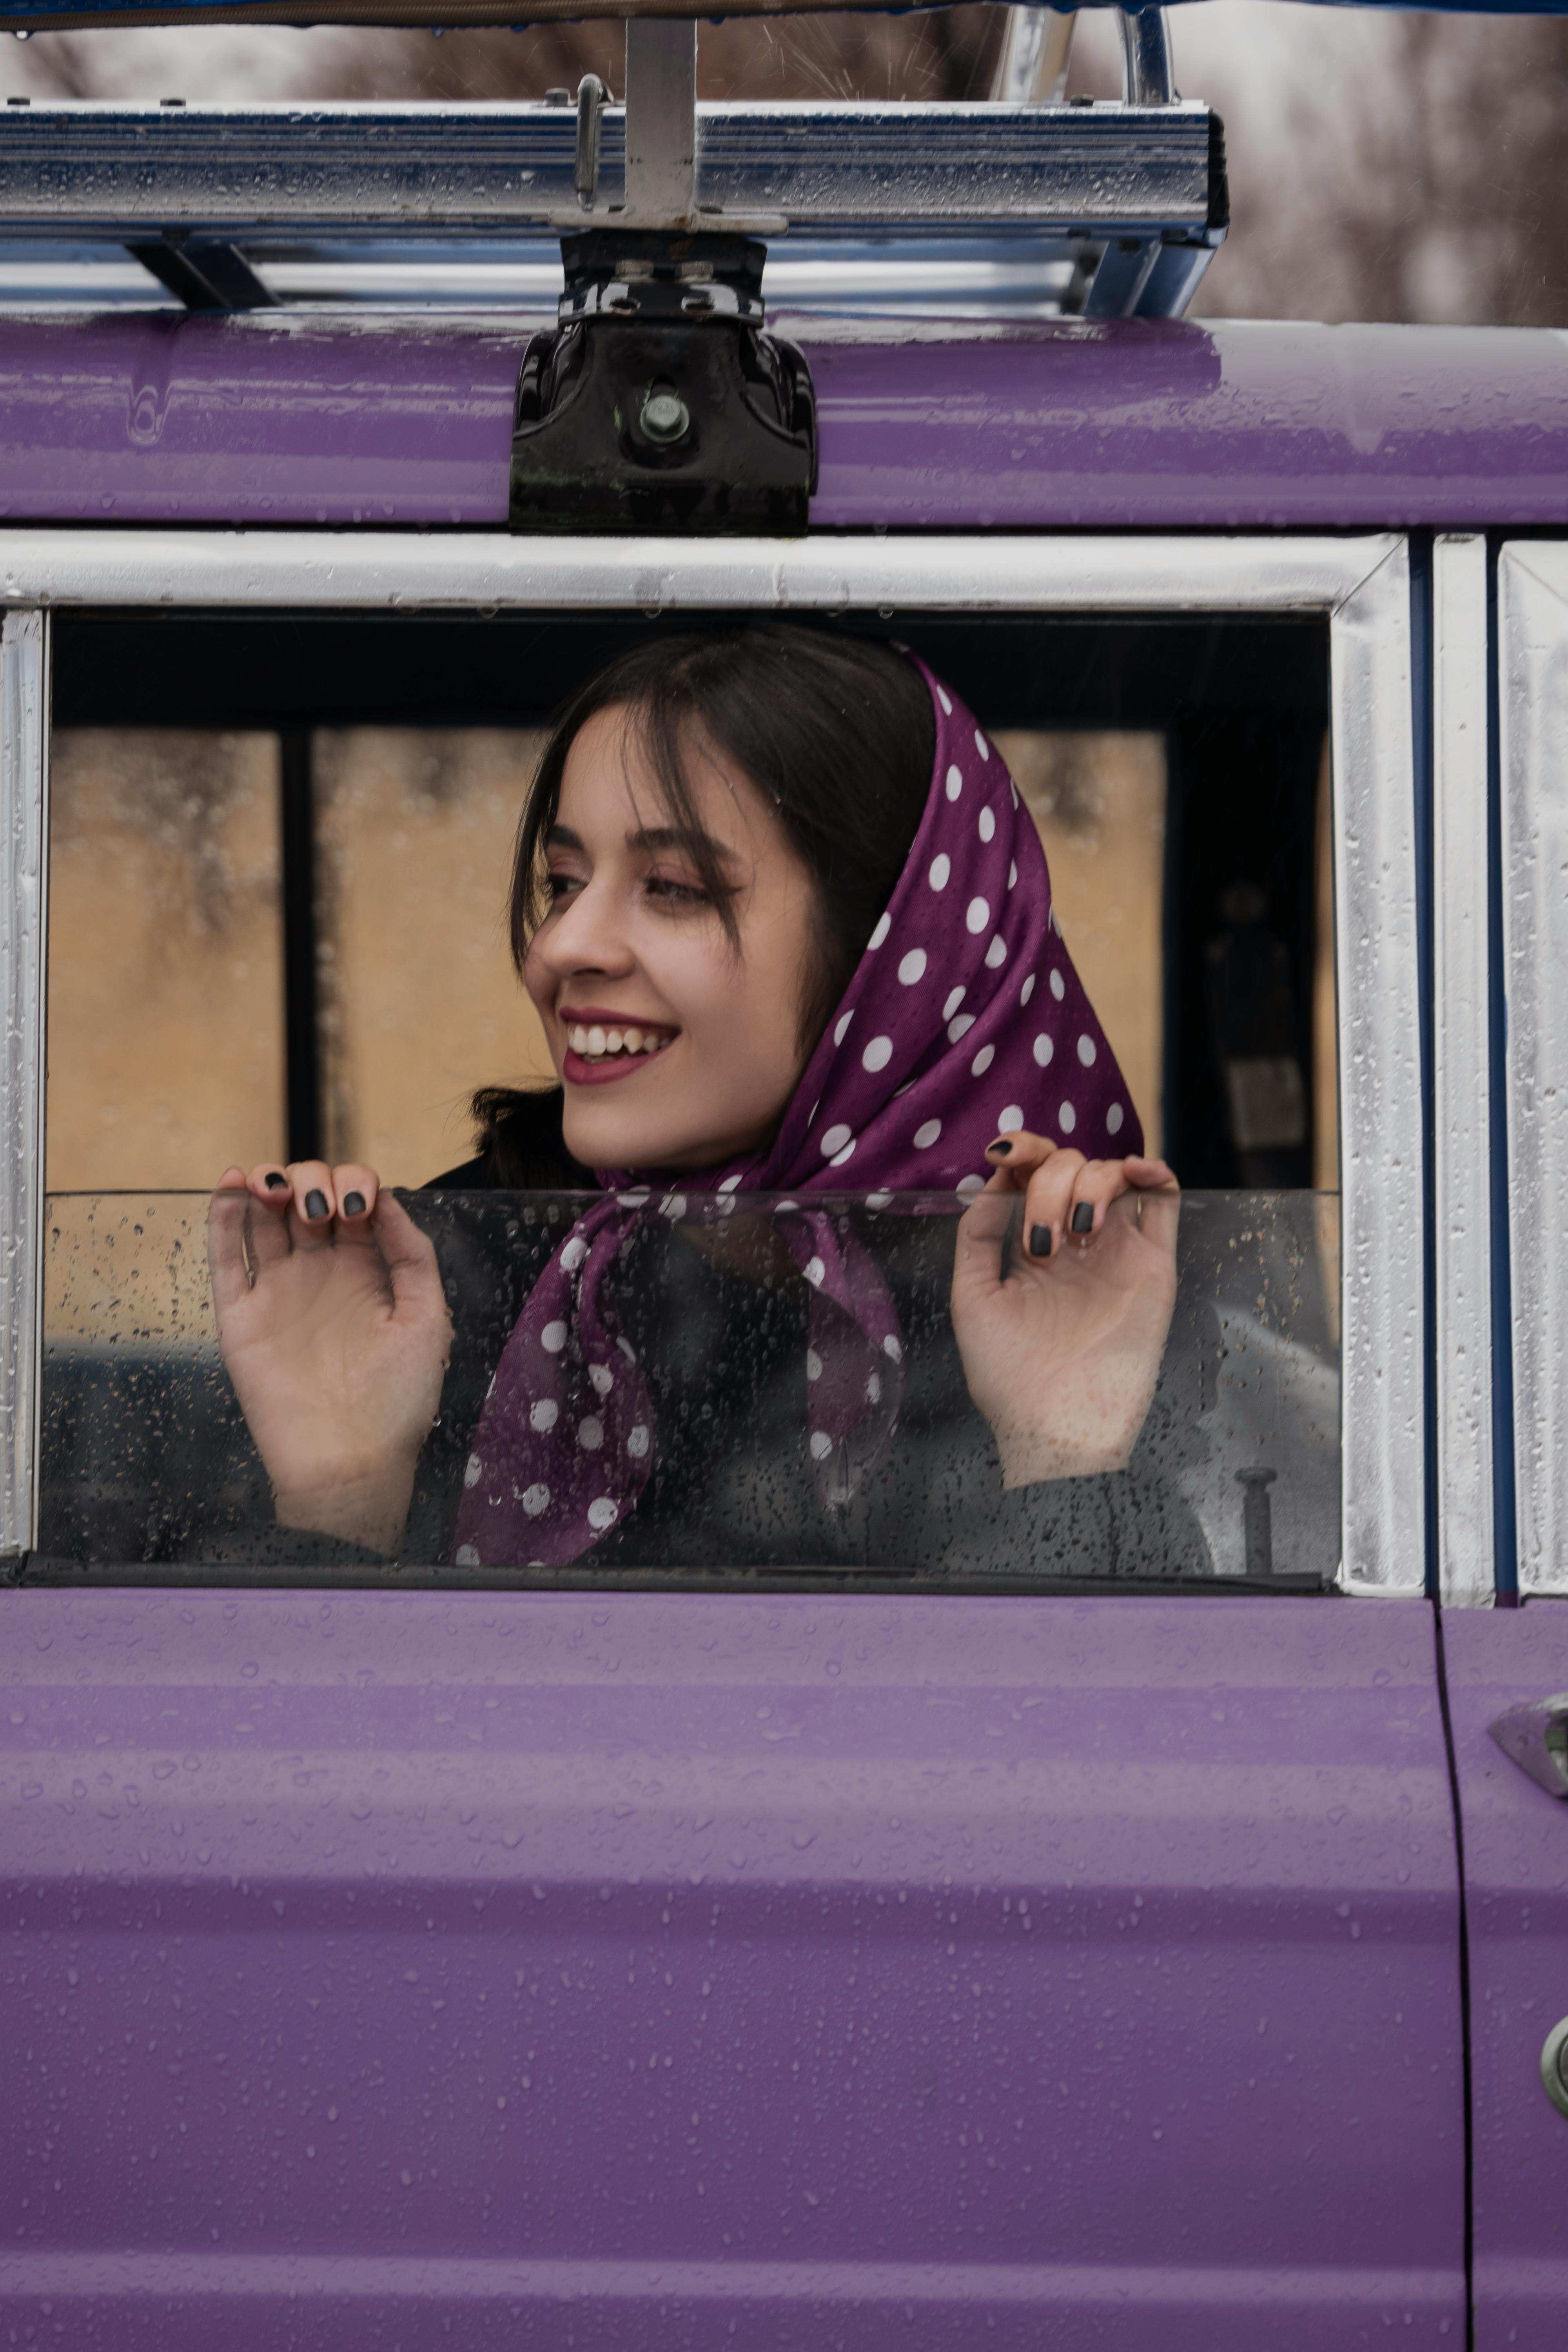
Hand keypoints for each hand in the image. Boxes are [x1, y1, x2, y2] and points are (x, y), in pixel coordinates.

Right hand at [207, 1161, 452, 1553]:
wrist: (349, 1462)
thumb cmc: (397, 1400)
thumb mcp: (428, 1320)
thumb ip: (412, 1256)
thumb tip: (388, 1199)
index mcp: (366, 1270)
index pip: (354, 1201)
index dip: (355, 1183)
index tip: (360, 1205)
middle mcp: (319, 1272)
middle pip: (306, 1197)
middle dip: (313, 1181)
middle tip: (322, 1208)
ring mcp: (277, 1290)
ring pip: (262, 1216)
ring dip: (266, 1184)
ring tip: (274, 1186)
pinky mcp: (240, 1314)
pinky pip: (225, 1257)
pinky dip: (222, 1216)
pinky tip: (233, 1186)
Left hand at [950, 1134, 1178, 1488]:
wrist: (1058, 1427)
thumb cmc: (1010, 1376)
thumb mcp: (973, 1298)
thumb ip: (978, 1236)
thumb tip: (995, 1181)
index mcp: (1034, 1245)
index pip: (1033, 1176)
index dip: (1023, 1152)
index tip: (1002, 1155)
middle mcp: (1077, 1242)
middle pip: (1072, 1166)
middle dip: (1049, 1182)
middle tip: (1041, 1238)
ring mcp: (1117, 1251)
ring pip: (1114, 1173)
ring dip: (1089, 1181)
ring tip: (1075, 1233)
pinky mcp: (1154, 1267)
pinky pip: (1165, 1202)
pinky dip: (1153, 1171)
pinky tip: (1131, 1173)